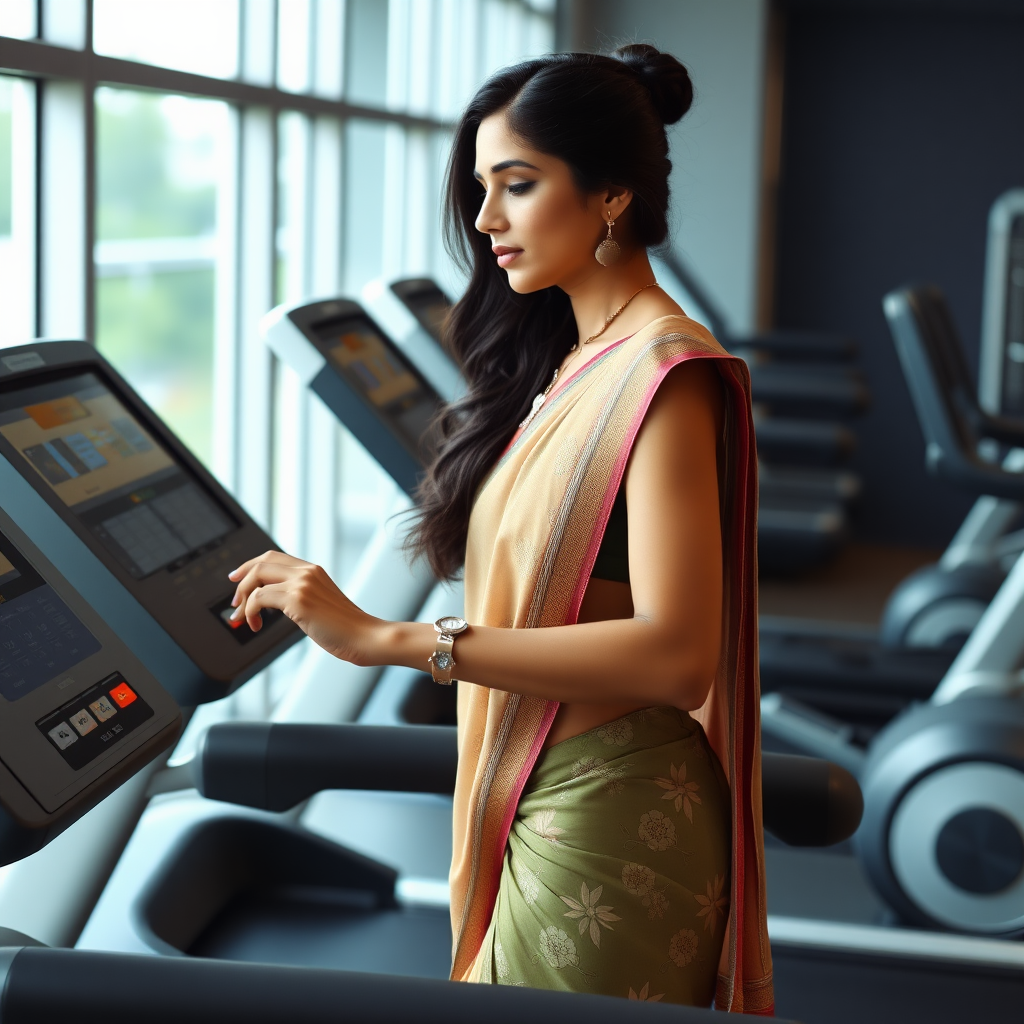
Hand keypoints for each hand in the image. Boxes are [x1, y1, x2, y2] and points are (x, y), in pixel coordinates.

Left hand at [227, 550, 380, 663]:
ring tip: (241, 618)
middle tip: (234, 601)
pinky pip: (260, 597)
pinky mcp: (297, 599)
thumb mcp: (320, 604)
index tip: (238, 579)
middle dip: (241, 580)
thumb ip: (300, 596)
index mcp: (313, 570)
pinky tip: (255, 624)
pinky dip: (250, 611)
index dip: (250, 565)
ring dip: (242, 600)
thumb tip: (272, 601)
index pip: (273, 557)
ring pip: (256, 578)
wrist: (364, 637)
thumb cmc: (346, 627)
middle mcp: (307, 571)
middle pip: (261, 562)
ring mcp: (302, 583)